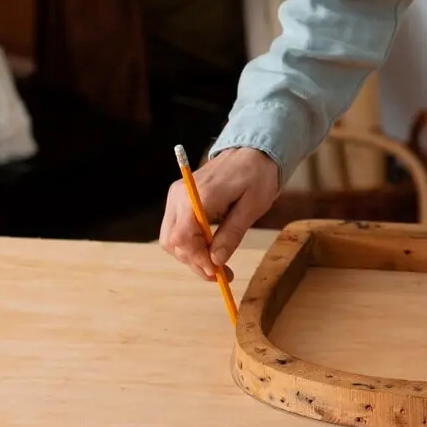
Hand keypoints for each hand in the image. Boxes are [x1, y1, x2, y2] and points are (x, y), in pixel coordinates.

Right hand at [160, 147, 280, 280]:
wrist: (251, 151)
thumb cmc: (256, 175)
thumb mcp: (252, 206)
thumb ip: (232, 234)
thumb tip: (216, 261)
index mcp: (199, 194)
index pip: (182, 237)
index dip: (196, 258)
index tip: (216, 271)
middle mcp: (181, 195)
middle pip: (172, 241)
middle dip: (194, 262)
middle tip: (220, 275)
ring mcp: (177, 196)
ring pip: (171, 238)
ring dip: (191, 256)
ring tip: (217, 266)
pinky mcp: (180, 199)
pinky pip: (177, 229)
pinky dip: (190, 244)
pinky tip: (210, 251)